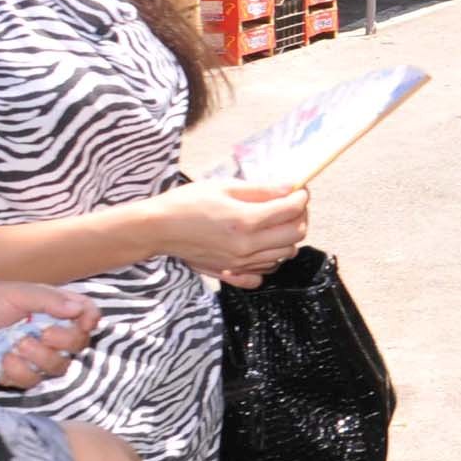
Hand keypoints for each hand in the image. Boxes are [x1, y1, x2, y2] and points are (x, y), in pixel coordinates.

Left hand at [0, 281, 98, 387]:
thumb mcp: (15, 293)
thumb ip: (48, 300)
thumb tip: (80, 308)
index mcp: (52, 309)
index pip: (86, 314)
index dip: (91, 320)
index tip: (84, 322)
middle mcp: (48, 333)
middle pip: (78, 345)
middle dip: (64, 340)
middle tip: (42, 332)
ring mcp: (32, 356)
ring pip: (58, 367)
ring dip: (40, 357)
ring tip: (17, 345)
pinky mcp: (15, 374)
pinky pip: (31, 381)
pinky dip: (19, 371)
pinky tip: (4, 359)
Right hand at [147, 180, 309, 282]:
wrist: (158, 229)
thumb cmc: (187, 203)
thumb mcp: (225, 187)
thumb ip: (262, 189)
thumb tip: (291, 186)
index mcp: (246, 221)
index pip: (292, 210)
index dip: (301, 197)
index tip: (299, 190)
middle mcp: (247, 246)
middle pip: (296, 234)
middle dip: (300, 216)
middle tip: (290, 204)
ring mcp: (241, 263)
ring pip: (285, 254)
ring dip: (287, 237)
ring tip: (275, 222)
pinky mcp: (232, 273)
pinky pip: (265, 272)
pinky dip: (271, 259)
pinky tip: (261, 245)